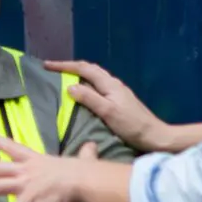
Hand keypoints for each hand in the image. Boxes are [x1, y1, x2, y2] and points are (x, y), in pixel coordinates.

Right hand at [43, 59, 201, 152]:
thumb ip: (89, 98)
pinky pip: (97, 85)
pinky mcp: (118, 100)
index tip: (47, 65)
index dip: (64, 66)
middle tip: (52, 69)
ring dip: (78, 73)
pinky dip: (85, 83)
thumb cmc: (131, 125)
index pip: (84, 68)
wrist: (154, 135)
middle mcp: (113, 83)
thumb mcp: (108, 112)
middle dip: (70, 66)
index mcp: (109, 84)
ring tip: (63, 78)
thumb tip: (70, 86)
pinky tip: (82, 92)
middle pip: (89, 69)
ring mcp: (117, 91)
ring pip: (94, 76)